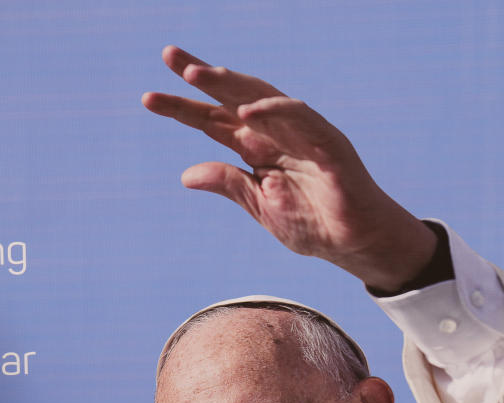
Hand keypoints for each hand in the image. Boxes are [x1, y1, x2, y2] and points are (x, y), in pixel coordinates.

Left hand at [142, 45, 435, 292]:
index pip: (214, 121)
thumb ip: (228, 183)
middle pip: (233, 97)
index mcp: (257, 148)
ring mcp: (303, 134)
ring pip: (262, 98)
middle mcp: (276, 133)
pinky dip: (273, 112)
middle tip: (169, 56)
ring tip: (196, 74)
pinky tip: (245, 113)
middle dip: (202, 77)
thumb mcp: (259, 205)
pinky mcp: (328, 143)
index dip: (184, 108)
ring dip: (229, 84)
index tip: (149, 99)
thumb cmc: (312, 223)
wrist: (354, 244)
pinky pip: (300, 118)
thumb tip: (185, 175)